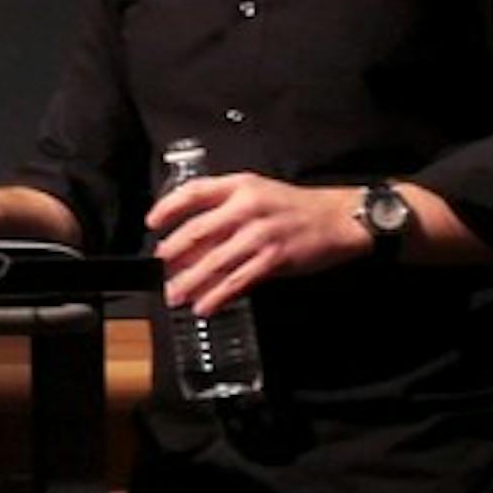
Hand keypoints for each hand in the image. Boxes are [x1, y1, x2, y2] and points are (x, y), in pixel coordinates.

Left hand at [146, 174, 368, 314]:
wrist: (339, 218)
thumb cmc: (296, 207)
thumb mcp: (258, 193)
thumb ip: (226, 210)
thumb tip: (191, 238)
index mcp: (240, 186)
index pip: (194, 192)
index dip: (169, 207)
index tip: (152, 222)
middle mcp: (246, 208)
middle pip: (198, 231)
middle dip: (173, 253)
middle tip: (160, 268)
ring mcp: (260, 234)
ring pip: (214, 261)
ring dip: (190, 281)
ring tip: (174, 294)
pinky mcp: (274, 259)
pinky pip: (238, 281)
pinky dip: (218, 296)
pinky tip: (205, 305)